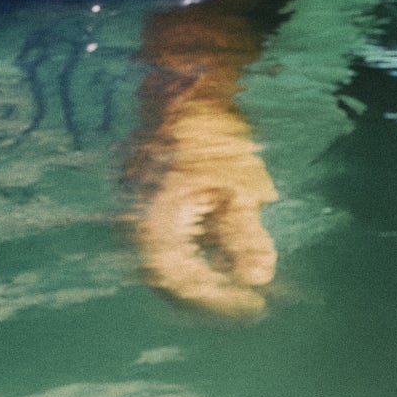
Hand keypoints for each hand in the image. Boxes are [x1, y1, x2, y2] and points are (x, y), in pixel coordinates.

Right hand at [130, 98, 279, 316]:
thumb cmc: (210, 133)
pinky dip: (201, 256)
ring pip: (173, 266)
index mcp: (152, 225)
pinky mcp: (149, 211)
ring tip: (246, 285)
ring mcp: (139, 220)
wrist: (183, 89)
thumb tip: (259, 278)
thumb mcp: (237, 184)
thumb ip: (244, 234)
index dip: (219, 302)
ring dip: (207, 279)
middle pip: (174, 282)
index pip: (183, 284)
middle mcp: (137, 229)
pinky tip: (229, 257)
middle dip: (212, 297)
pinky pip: (173, 246)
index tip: (254, 307)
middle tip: (252, 303)